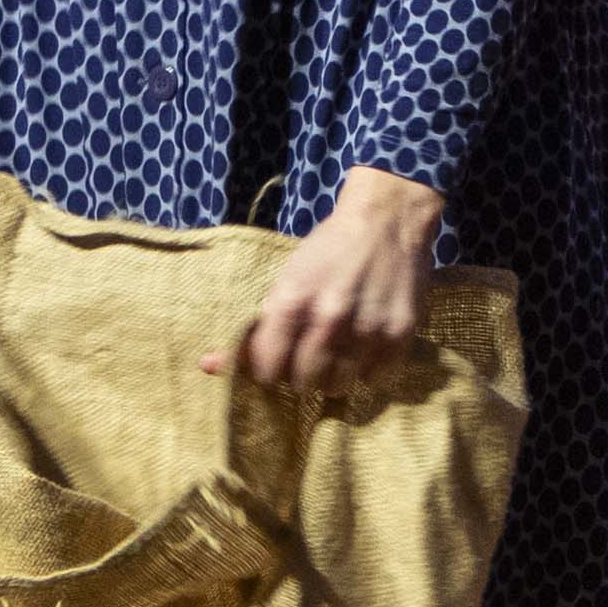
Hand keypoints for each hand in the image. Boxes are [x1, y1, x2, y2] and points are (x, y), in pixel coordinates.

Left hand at [206, 168, 443, 397]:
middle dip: (302, 374)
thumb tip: (207, 366)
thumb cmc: (328, 251)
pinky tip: (365, 346)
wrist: (388, 220)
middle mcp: (329, 318)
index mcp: (292, 301)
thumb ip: (253, 329)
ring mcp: (367, 328)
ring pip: (338, 387)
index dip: (268, 371)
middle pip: (303, 383)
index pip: (266, 370)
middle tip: (310, 353)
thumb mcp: (286, 280)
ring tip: (338, 351)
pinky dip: (367, 370)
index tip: (276, 363)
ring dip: (334, 376)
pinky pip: (374, 379)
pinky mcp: (400, 334)